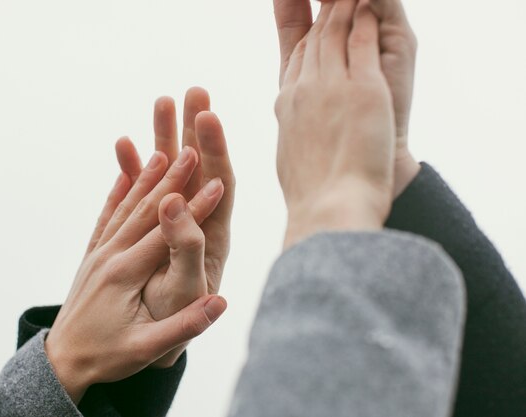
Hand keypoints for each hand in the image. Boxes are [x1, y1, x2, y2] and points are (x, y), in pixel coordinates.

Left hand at [46, 146, 227, 403]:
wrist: (61, 362)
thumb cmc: (106, 357)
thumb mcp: (146, 349)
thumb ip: (184, 325)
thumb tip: (220, 302)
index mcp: (125, 274)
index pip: (166, 234)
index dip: (195, 208)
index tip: (219, 184)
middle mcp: (109, 256)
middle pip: (145, 210)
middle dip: (173, 179)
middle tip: (193, 148)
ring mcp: (98, 253)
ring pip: (125, 207)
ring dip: (147, 178)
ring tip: (165, 151)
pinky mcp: (93, 257)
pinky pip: (106, 217)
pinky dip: (118, 193)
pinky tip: (123, 174)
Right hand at [114, 87, 235, 366]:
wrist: (151, 339)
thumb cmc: (174, 319)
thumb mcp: (185, 288)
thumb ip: (185, 247)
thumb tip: (174, 202)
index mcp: (211, 235)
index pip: (220, 183)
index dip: (215, 150)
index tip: (208, 116)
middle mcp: (195, 222)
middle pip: (199, 168)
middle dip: (196, 130)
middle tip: (194, 90)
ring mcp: (171, 222)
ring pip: (170, 173)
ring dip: (166, 138)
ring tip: (161, 101)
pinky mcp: (149, 227)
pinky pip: (140, 191)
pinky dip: (133, 168)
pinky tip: (125, 145)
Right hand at [275, 0, 395, 248]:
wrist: (329, 211)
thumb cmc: (313, 196)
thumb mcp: (291, 157)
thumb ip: (294, 131)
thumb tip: (294, 127)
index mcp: (286, 104)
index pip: (294, 54)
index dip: (302, 28)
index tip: (308, 15)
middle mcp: (302, 88)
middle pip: (313, 35)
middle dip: (322, 9)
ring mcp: (330, 86)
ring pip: (335, 30)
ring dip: (344, 6)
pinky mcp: (362, 89)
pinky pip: (363, 40)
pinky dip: (366, 20)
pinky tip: (369, 7)